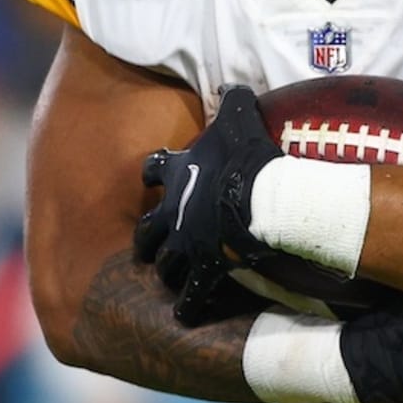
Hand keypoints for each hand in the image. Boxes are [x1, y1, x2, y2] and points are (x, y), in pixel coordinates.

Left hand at [134, 85, 281, 324]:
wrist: (255, 197)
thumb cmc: (245, 157)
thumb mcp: (238, 117)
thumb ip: (235, 101)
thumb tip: (237, 87)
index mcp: (176, 171)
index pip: (153, 169)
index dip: (155, 172)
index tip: (156, 175)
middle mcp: (170, 212)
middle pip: (147, 229)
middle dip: (149, 237)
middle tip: (153, 242)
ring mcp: (184, 244)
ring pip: (163, 264)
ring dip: (166, 269)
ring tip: (171, 276)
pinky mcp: (202, 271)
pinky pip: (190, 296)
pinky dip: (188, 306)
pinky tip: (186, 315)